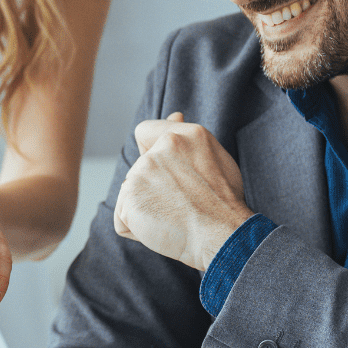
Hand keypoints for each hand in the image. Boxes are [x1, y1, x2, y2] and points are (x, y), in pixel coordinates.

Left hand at [113, 112, 252, 272]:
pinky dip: (136, 229)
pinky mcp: (129, 198)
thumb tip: (175, 113)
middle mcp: (161, 149)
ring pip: (131, 195)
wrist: (222, 234)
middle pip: (139, 170)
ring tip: (173, 218)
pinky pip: (123, 219)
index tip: (163, 172)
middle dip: (153, 189)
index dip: (148, 151)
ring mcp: (142, 172)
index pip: (145, 131)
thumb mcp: (214, 158)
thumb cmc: (223, 202)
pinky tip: (161, 229)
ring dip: (146, 209)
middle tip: (181, 205)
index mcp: (184, 135)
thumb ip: (187, 138)